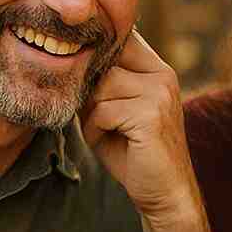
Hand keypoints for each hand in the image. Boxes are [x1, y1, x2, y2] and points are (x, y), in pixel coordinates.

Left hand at [80, 31, 200, 228]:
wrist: (164, 192)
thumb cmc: (134, 152)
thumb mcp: (116, 109)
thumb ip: (101, 83)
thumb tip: (67, 58)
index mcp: (158, 70)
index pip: (119, 39)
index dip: (95, 56)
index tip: (86, 81)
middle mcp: (163, 76)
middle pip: (104, 61)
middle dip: (90, 90)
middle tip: (95, 117)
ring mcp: (159, 94)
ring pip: (101, 86)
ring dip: (91, 112)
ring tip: (102, 130)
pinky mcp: (151, 115)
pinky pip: (103, 110)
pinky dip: (95, 129)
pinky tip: (107, 140)